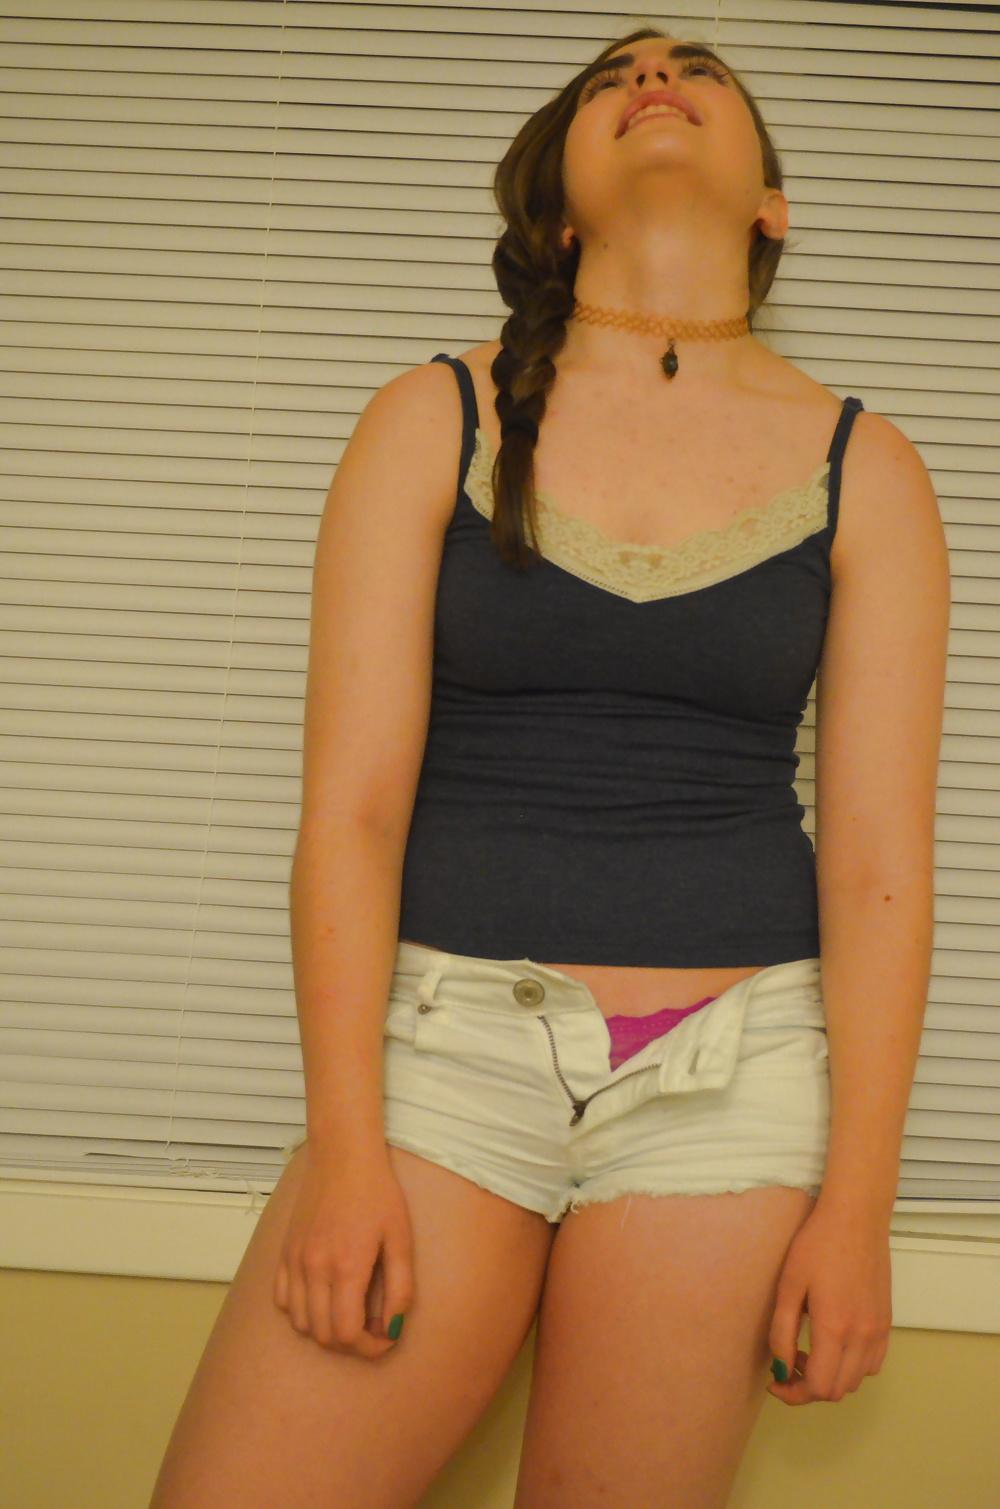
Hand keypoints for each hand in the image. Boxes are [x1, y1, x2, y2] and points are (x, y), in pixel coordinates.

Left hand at [766, 1200, 891, 1404]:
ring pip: (856, 1380)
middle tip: (789, 1362)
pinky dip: (853, 1366)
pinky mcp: (887, 1322)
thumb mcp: (789, 1285)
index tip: (776, 1381)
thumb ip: (782, 1331)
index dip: (793, 1393)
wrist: (856, 1218)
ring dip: (831, 1377)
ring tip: (810, 1350)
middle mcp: (862, 1337)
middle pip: (838, 1390)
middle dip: (809, 1388)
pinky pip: (873, 1363)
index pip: (818, 1387)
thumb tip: (781, 1369)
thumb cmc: (816, 1245)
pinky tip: (835, 1342)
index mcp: (834, 1329)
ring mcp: (879, 1331)